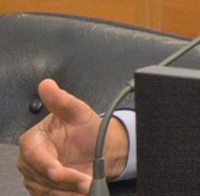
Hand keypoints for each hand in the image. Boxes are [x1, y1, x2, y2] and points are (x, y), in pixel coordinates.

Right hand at [17, 79, 128, 195]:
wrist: (99, 148)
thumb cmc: (87, 129)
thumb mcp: (78, 111)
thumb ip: (61, 100)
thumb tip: (47, 84)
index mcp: (33, 139)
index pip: (33, 154)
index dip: (46, 164)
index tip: (59, 171)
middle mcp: (30, 160)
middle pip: (42, 176)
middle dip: (66, 180)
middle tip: (86, 181)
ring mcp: (36, 176)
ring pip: (47, 190)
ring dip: (69, 190)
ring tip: (88, 185)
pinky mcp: (44, 189)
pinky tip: (81, 191)